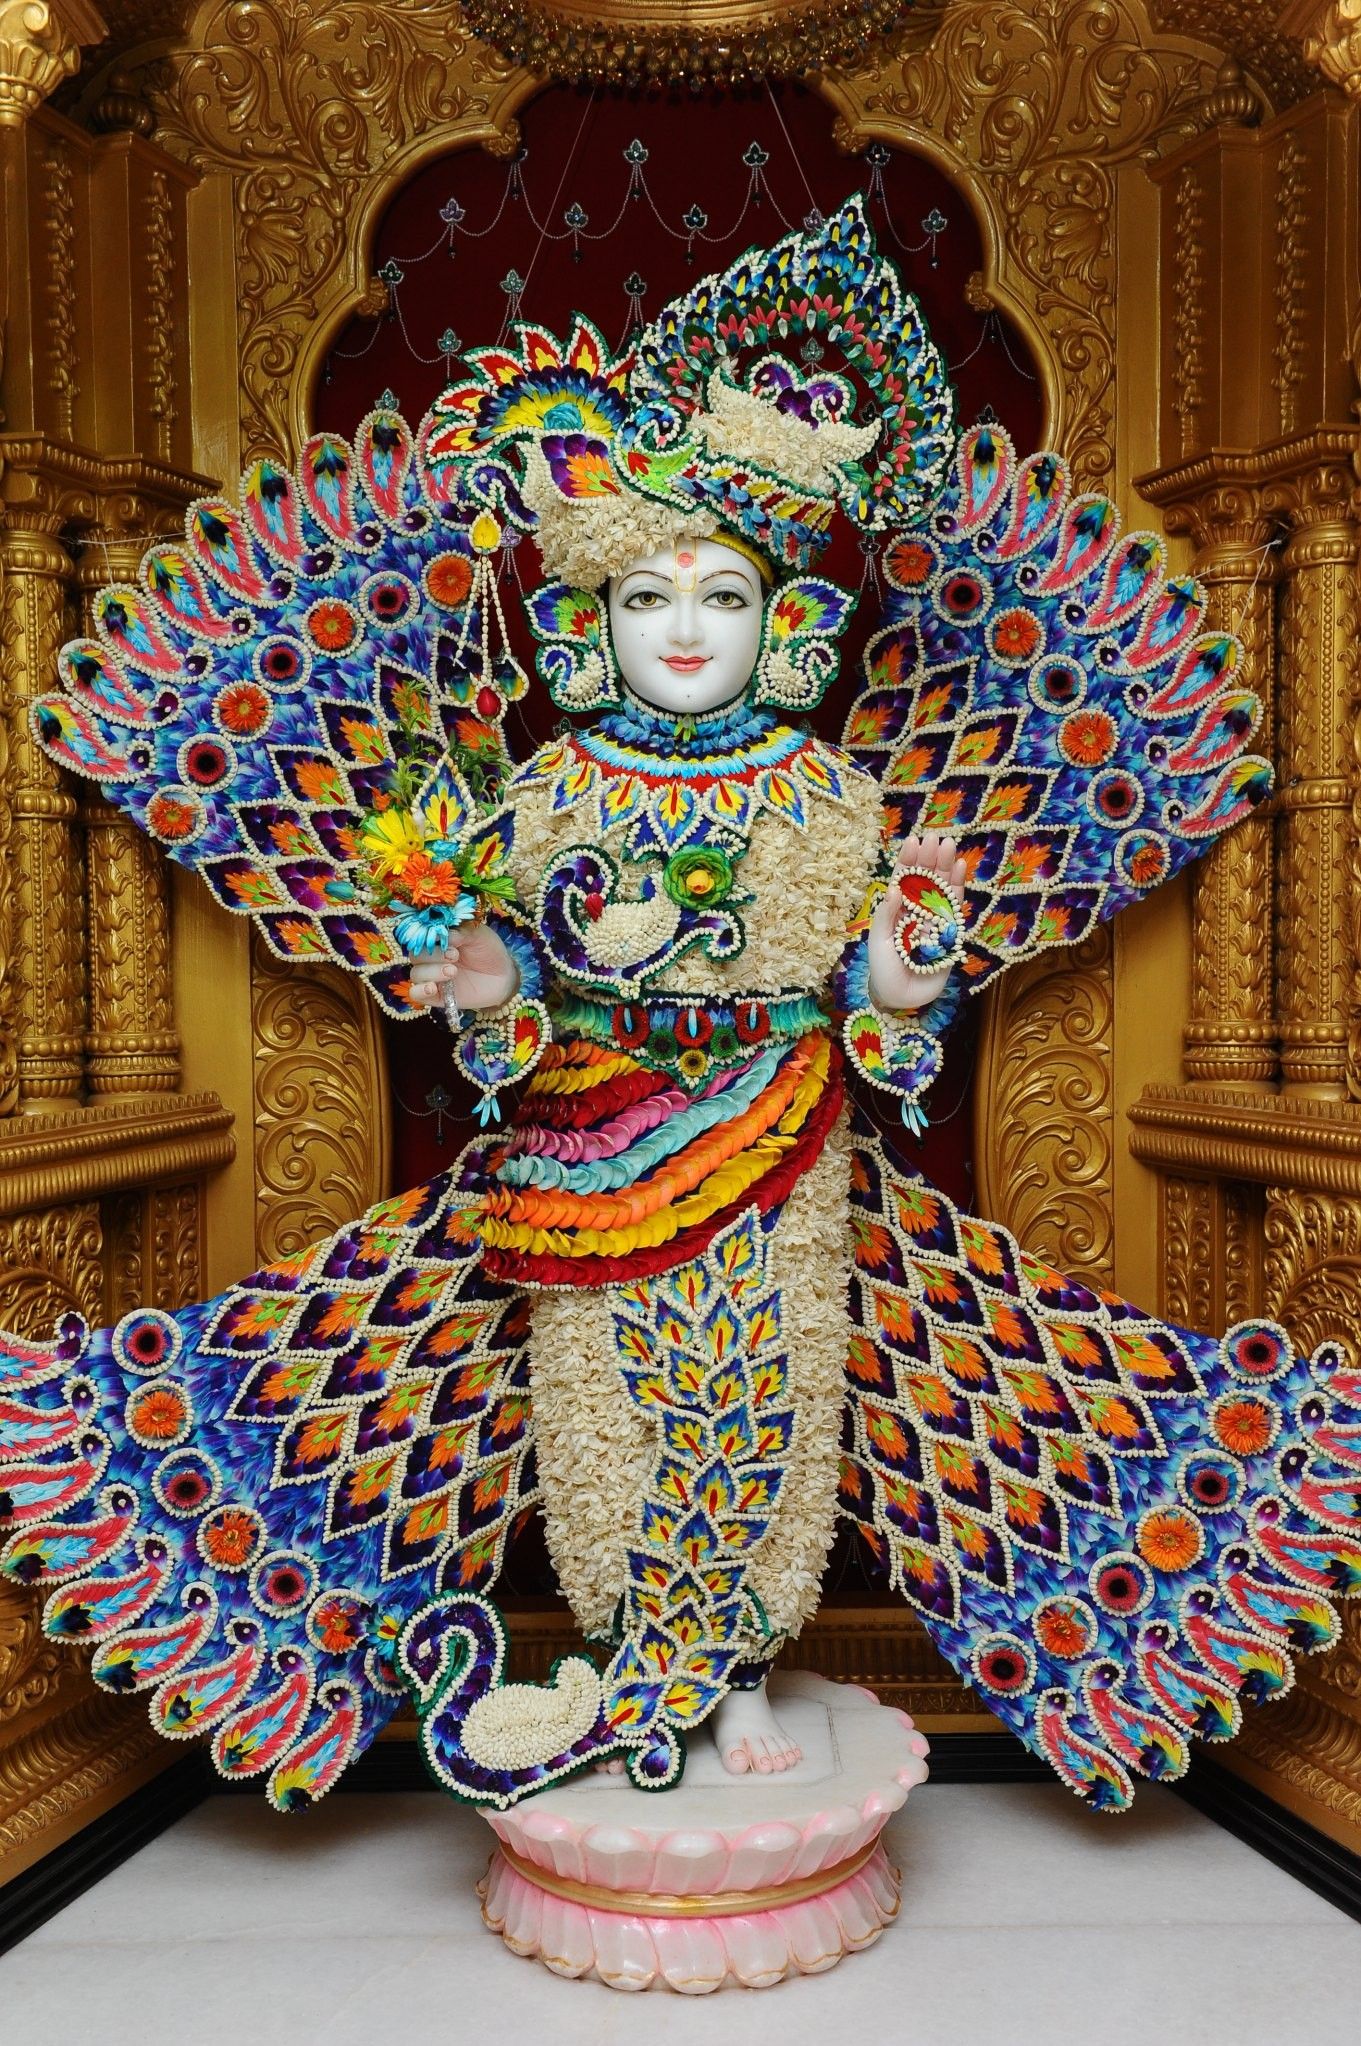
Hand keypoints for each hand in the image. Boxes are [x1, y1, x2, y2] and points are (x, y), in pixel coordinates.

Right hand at [408, 919, 518, 1013]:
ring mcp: (432, 977)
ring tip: (452, 972)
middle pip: (416, 956)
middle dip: (434, 956)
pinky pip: (416, 994)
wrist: (503, 975)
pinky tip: (432, 988)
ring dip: (431, 972)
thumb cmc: (489, 951)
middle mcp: (431, 958)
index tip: (450, 941)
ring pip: (416, 974)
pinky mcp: (436, 996)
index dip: (431, 938)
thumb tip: (445, 933)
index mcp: (438, 940)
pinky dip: (420, 991)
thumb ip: (461, 931)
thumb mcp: (479, 934)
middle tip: (455, 956)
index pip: (421, 937)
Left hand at [867, 831, 967, 1013]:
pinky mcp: (950, 933)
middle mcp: (916, 911)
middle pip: (925, 879)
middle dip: (930, 859)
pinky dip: (958, 888)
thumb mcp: (878, 942)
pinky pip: (954, 908)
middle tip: (936, 838)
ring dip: (946, 868)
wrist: (900, 998)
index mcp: (896, 910)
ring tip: (950, 846)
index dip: (908, 860)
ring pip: (941, 889)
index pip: (903, 879)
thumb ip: (885, 916)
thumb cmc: (883, 969)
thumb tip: (894, 888)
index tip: (914, 841)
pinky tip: (960, 869)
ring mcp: (934, 920)